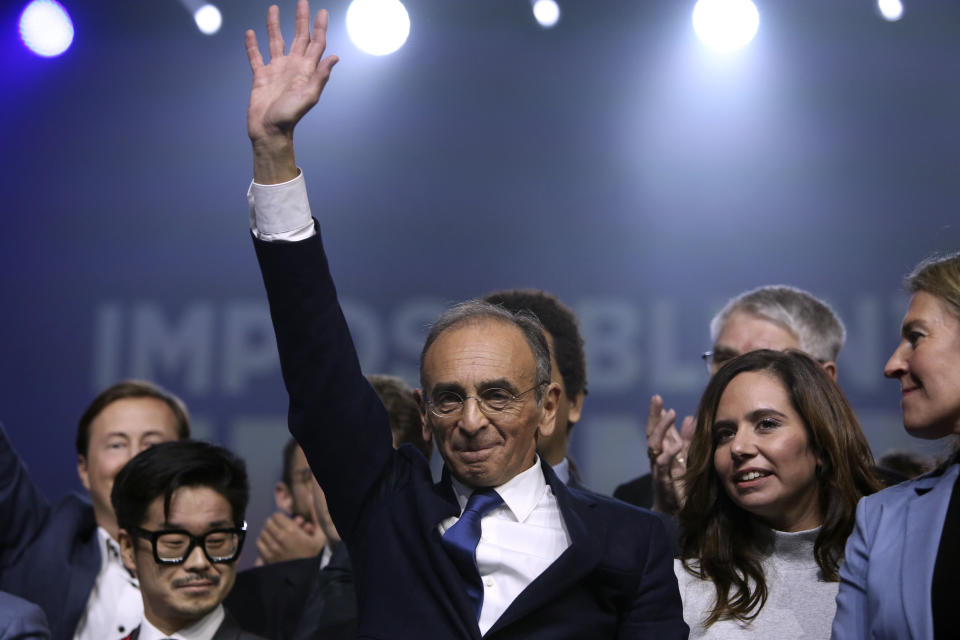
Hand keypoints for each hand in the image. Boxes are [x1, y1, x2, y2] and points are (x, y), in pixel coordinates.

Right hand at [245, 0, 338, 181]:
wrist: (269, 131)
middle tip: (303, 2)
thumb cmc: (290, 117)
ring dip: (275, 26)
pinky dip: (252, 45)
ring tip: (274, 9)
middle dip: (302, 20)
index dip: (320, 27)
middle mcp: (292, 66)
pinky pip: (256, 56)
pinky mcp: (261, 76)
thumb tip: (335, 57)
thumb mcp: (309, 96)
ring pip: (276, 41)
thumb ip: (320, 76)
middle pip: (299, 37)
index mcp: (306, 70)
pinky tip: (250, 33)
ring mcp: (276, 70)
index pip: (316, 43)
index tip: (322, 11)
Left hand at [255, 510, 327, 563]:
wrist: (303, 576)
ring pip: (263, 532)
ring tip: (274, 536)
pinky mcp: (266, 556)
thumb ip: (317, 522)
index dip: (281, 518)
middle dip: (274, 524)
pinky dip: (263, 541)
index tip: (284, 522)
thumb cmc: (311, 555)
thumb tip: (313, 507)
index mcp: (292, 530)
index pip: (276, 516)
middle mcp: (280, 537)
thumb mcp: (319, 538)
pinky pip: (259, 542)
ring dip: (268, 532)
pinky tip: (269, 544)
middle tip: (279, 528)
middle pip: (268, 523)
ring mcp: (271, 547)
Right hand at [644, 395, 693, 513]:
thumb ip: (688, 440)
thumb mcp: (687, 458)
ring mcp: (659, 468)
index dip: (656, 414)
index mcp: (663, 452)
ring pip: (654, 445)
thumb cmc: (681, 486)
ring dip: (661, 428)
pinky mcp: (663, 481)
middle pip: (651, 433)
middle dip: (654, 416)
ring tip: (670, 413)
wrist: (675, 513)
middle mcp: (658, 458)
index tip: (657, 398)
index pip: (657, 429)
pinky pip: (662, 464)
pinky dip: (669, 453)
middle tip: (657, 400)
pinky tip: (676, 445)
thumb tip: (690, 418)